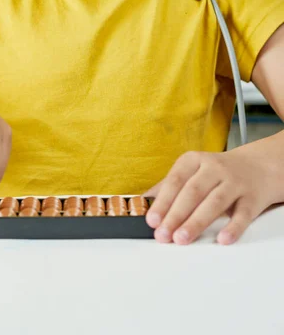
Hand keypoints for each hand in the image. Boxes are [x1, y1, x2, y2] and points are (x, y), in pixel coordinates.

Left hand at [143, 148, 276, 244]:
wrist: (257, 167)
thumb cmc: (216, 173)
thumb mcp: (191, 172)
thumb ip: (168, 187)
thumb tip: (143, 203)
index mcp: (194, 160)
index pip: (175, 180)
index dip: (163, 201)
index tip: (152, 220)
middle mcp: (214, 168)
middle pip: (193, 192)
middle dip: (176, 215)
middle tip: (163, 235)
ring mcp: (235, 182)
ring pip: (215, 202)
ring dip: (197, 222)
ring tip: (182, 239)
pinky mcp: (252, 198)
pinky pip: (243, 214)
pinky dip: (233, 227)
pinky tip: (222, 239)